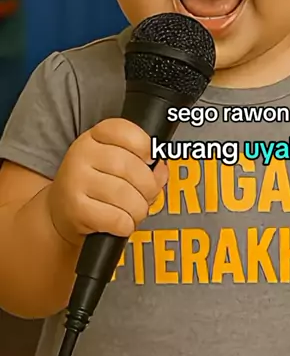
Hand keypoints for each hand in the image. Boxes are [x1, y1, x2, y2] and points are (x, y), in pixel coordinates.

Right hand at [47, 118, 167, 246]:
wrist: (61, 212)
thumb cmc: (96, 185)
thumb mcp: (114, 163)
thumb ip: (143, 163)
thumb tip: (161, 171)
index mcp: (94, 137)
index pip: (124, 131)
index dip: (145, 145)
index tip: (150, 159)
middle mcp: (81, 154)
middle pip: (130, 167)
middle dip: (148, 187)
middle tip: (147, 195)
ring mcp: (76, 181)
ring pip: (126, 195)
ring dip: (139, 209)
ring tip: (134, 211)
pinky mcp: (75, 209)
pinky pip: (116, 218)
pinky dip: (126, 225)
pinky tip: (121, 223)